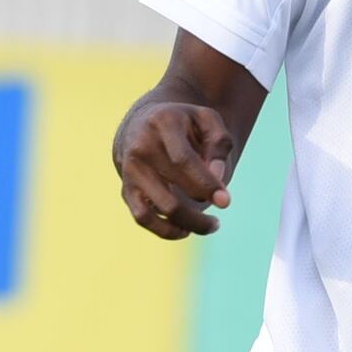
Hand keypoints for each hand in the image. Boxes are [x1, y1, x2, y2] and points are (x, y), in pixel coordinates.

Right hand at [115, 93, 241, 237]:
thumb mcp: (207, 121)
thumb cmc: (182, 124)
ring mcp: (130, 171)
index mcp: (162, 123)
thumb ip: (218, 143)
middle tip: (222, 210)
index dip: (205, 184)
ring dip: (188, 224)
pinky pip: (143, 218)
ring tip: (212, 225)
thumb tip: (216, 176)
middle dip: (201, 206)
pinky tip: (187, 230)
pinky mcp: (126, 190)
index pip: (183, 160)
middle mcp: (140, 147)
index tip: (225, 202)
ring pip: (159, 208)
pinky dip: (166, 230)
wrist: (141, 125)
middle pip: (172, 188)